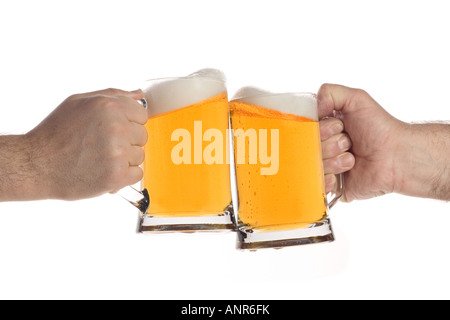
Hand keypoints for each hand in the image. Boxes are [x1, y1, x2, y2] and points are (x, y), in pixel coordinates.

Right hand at [26, 88, 147, 199]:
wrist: (36, 165)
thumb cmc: (55, 134)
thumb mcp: (78, 102)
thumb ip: (112, 95)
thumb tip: (139, 94)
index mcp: (109, 106)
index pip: (142, 114)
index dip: (128, 123)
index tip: (112, 131)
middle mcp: (117, 127)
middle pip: (142, 136)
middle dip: (126, 142)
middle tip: (101, 146)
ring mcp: (118, 152)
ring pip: (139, 156)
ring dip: (124, 160)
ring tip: (99, 159)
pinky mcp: (117, 175)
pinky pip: (137, 174)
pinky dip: (123, 176)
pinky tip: (104, 171)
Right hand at [318, 84, 404, 201]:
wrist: (397, 156)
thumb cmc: (380, 128)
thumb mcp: (356, 99)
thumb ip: (330, 92)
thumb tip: (314, 107)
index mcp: (324, 127)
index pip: (304, 129)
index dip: (319, 128)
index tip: (337, 126)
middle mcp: (322, 146)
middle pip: (307, 148)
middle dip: (329, 144)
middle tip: (348, 142)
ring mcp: (325, 167)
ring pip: (312, 166)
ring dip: (334, 161)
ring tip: (352, 159)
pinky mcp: (331, 186)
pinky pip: (317, 184)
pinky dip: (330, 179)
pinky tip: (345, 174)